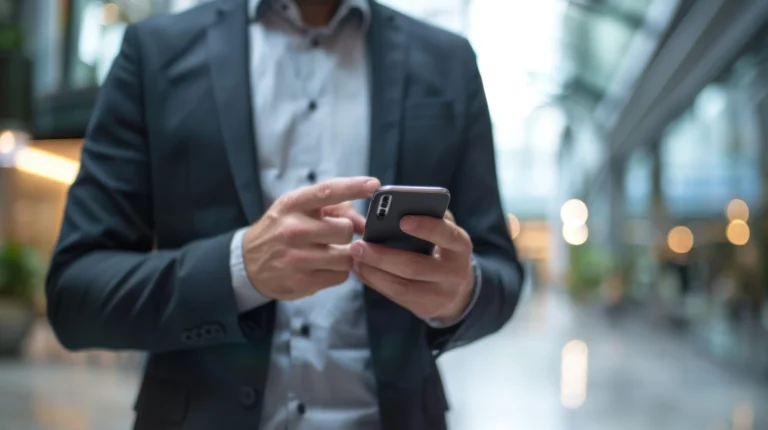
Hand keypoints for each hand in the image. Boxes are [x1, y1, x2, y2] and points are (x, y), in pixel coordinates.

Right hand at [243, 176, 378, 299]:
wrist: (248, 264)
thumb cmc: (281, 230)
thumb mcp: (297, 209)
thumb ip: (332, 207)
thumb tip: (363, 221)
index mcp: (292, 205)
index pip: (326, 191)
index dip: (353, 186)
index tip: (373, 185)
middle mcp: (292, 229)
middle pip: (344, 229)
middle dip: (345, 233)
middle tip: (333, 236)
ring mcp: (297, 258)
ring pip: (346, 256)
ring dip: (344, 254)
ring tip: (330, 252)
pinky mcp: (302, 282)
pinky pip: (341, 276)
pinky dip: (338, 271)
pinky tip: (324, 267)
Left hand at [351, 210, 474, 321]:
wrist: (457, 288)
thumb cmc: (442, 248)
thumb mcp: (444, 231)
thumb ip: (429, 216)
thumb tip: (399, 205)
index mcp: (460, 245)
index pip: (445, 234)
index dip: (425, 227)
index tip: (402, 219)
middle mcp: (455, 272)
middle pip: (415, 266)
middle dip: (383, 255)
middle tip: (357, 245)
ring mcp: (441, 295)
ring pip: (401, 286)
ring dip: (374, 272)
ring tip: (354, 258)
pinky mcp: (425, 309)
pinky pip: (395, 296)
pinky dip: (375, 282)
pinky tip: (360, 270)